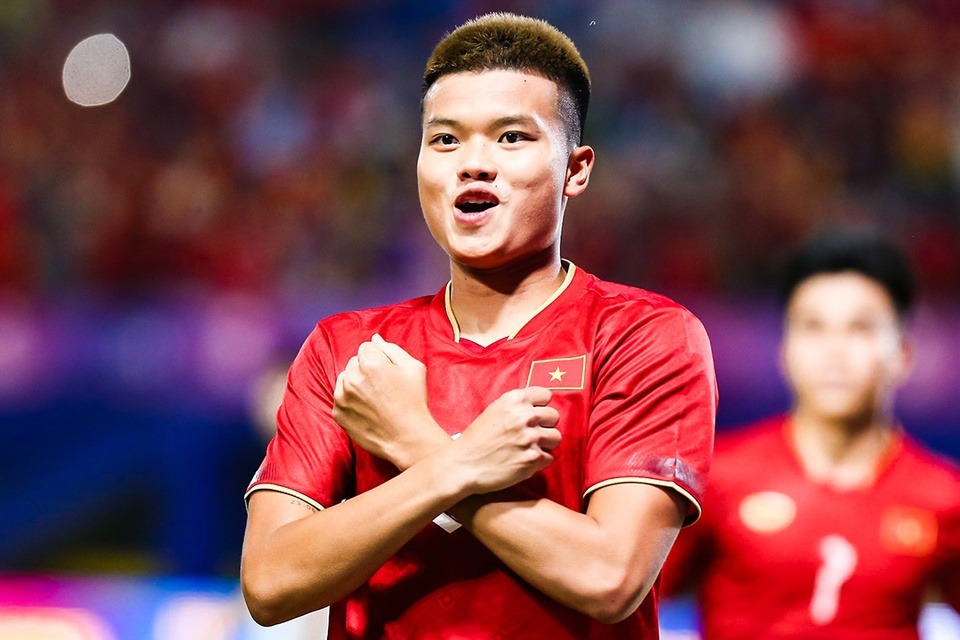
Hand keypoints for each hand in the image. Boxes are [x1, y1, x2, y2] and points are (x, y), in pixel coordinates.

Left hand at [333, 334, 446, 467]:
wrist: (407, 438)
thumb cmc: (414, 402)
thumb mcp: (414, 368)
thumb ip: (392, 348)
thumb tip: (375, 339)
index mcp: (371, 363)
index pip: (367, 347)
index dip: (380, 358)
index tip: (388, 372)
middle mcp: (352, 378)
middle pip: (354, 361)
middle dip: (366, 368)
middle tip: (383, 386)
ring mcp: (342, 397)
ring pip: (345, 378)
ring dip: (356, 382)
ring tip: (374, 398)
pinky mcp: (338, 413)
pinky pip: (341, 396)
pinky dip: (350, 400)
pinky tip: (367, 409)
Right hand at [449, 387, 560, 494]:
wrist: (463, 465)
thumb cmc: (476, 439)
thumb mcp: (494, 411)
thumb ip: (516, 407)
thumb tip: (538, 408)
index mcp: (514, 400)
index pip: (546, 395)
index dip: (540, 406)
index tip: (535, 414)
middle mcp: (525, 416)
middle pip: (554, 416)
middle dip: (545, 425)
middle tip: (532, 434)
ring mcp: (531, 438)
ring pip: (556, 437)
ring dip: (546, 444)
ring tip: (530, 448)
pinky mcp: (533, 459)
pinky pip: (549, 458)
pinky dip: (539, 462)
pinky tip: (524, 461)